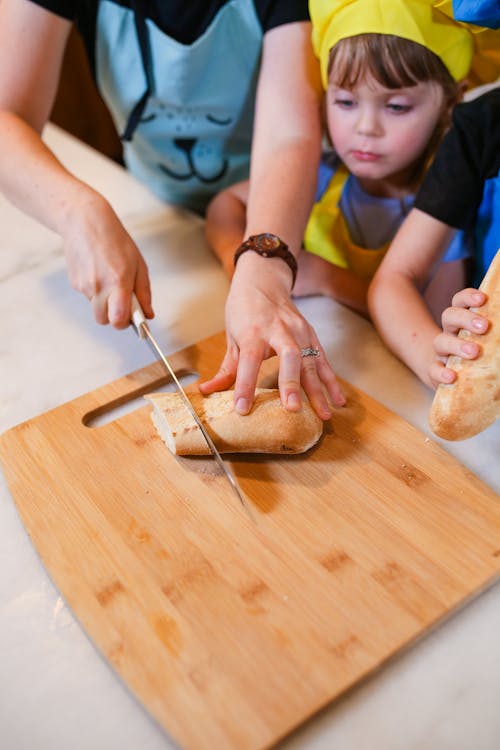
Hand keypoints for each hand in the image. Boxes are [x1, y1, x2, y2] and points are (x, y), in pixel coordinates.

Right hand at [62, 193, 153, 327]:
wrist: (85, 222)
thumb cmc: (116, 241)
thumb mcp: (139, 264)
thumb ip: (144, 293)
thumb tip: (148, 315)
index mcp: (118, 281)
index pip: (118, 319)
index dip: (125, 323)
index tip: (132, 319)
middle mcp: (99, 286)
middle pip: (104, 320)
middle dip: (114, 317)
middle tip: (122, 303)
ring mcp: (84, 285)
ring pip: (96, 308)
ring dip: (105, 302)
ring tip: (110, 280)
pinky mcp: (74, 282)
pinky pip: (88, 296)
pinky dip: (95, 290)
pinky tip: (98, 271)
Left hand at [199, 253, 344, 418]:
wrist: (263, 281)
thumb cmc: (244, 311)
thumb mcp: (231, 337)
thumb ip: (225, 369)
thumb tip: (208, 392)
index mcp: (253, 332)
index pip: (249, 361)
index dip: (245, 385)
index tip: (242, 409)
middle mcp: (279, 330)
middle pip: (288, 357)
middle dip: (291, 384)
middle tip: (293, 409)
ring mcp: (299, 331)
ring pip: (311, 362)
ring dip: (317, 390)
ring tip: (323, 415)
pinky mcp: (311, 335)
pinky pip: (324, 361)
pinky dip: (331, 382)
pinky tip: (337, 400)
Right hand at [429, 288, 488, 386]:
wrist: (460, 379)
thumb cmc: (484, 355)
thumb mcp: (495, 342)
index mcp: (465, 320)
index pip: (460, 301)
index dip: (468, 297)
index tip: (482, 299)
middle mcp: (451, 332)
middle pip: (449, 315)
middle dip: (466, 319)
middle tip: (484, 327)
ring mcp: (442, 352)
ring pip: (440, 340)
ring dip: (457, 345)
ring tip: (474, 352)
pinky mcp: (436, 372)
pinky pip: (433, 369)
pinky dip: (441, 372)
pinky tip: (452, 376)